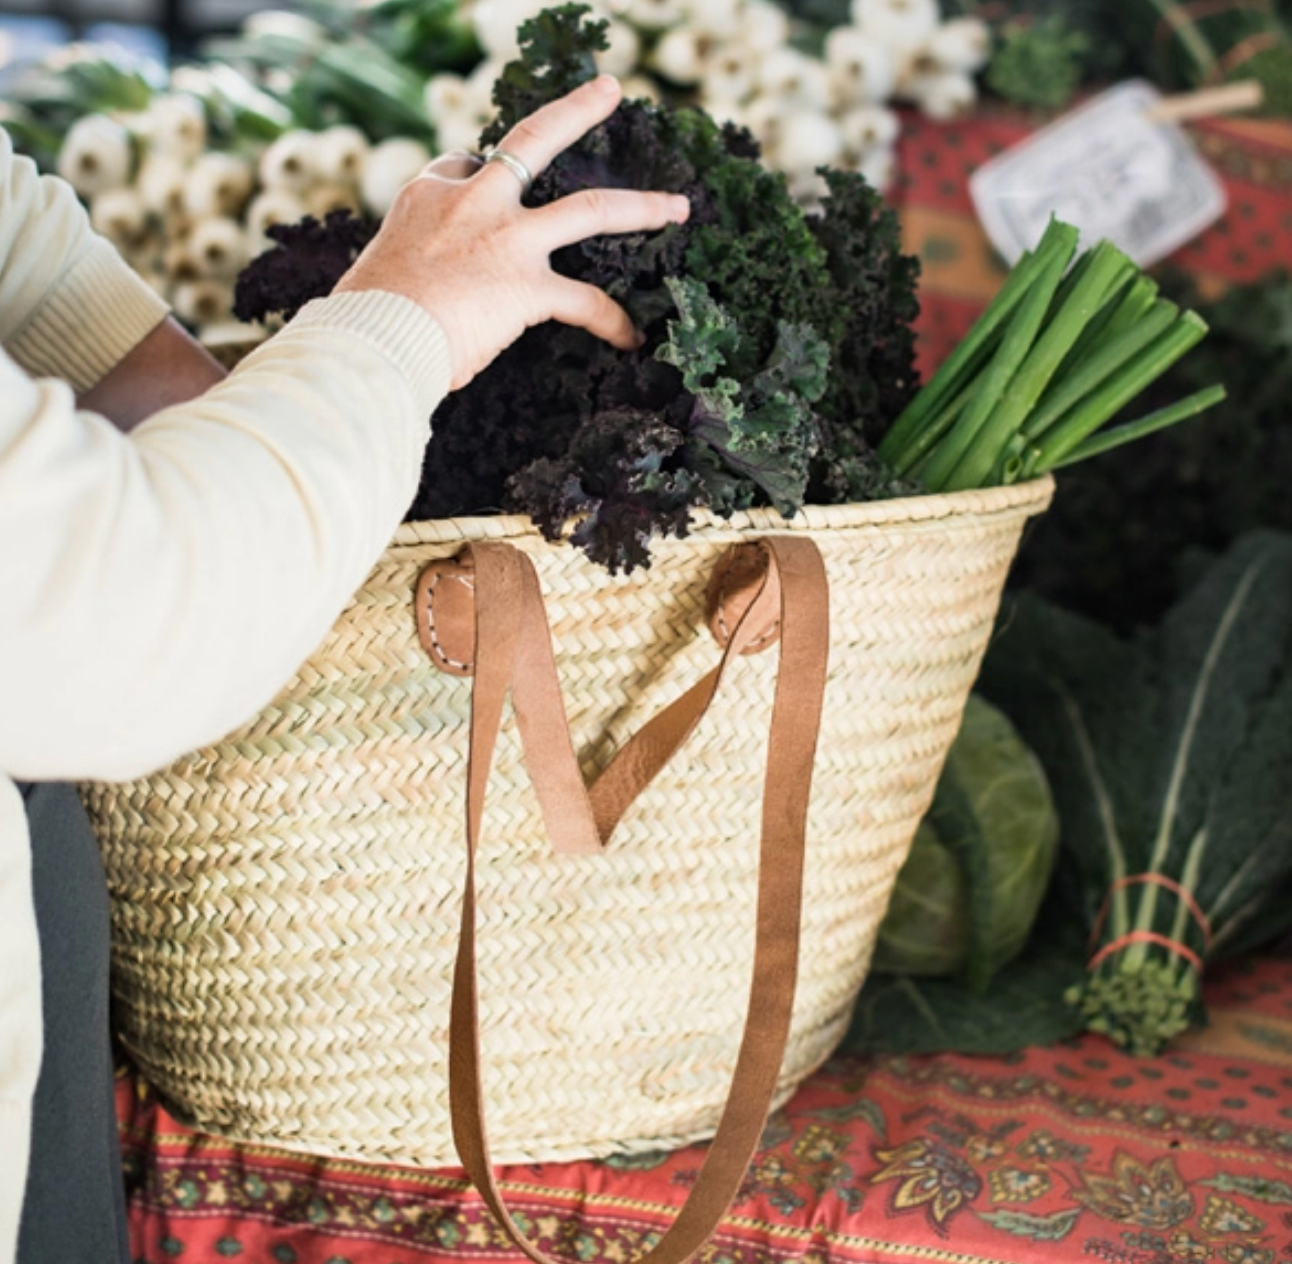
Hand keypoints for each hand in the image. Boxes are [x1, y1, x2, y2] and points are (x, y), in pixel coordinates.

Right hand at [332, 75, 690, 389]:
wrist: (372, 339)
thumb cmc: (366, 319)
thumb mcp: (378, 270)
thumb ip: (411, 264)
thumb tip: (410, 295)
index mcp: (429, 194)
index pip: (466, 168)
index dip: (482, 180)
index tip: (490, 192)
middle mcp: (474, 202)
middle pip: (535, 142)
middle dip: (579, 111)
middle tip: (609, 91)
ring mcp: (507, 239)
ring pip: (590, 210)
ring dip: (641, 206)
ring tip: (676, 206)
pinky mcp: (528, 285)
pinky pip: (585, 301)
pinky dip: (611, 321)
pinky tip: (631, 336)